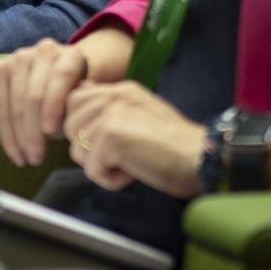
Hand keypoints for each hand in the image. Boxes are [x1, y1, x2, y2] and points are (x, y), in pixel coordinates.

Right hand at [0, 29, 135, 166]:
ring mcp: (17, 59)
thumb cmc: (74, 99)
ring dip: (19, 136)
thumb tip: (74, 115)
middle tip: (37, 158)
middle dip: (34, 130)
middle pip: (34, 94)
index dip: (54, 105)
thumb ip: (80, 107)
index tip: (49, 132)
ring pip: (15, 102)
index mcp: (70, 56)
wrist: (56, 82)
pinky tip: (14, 151)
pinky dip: (5, 133)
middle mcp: (43, 52)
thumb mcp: (84, 102)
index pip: (61, 77)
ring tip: (26, 159)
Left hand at [61, 81, 203, 198]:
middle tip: (124, 153)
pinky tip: (134, 171)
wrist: (199, 158)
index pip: (75, 101)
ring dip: (102, 166)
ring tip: (132, 161)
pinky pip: (92, 170)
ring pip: (78, 151)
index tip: (106, 140)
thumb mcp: (140, 115)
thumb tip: (80, 97)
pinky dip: (111, 180)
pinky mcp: (110, 136)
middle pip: (70, 127)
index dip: (83, 126)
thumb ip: (110, 108)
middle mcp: (113, 95)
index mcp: (121, 89)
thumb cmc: (175, 146)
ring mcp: (110, 114)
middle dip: (90, 148)